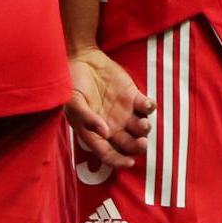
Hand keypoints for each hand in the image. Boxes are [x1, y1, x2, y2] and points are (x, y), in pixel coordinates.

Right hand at [67, 46, 152, 168]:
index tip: (129, 163)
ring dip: (145, 129)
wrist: (81, 59)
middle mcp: (112, 126)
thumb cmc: (72, 84)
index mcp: (95, 132)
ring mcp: (124, 112)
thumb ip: (87, 118)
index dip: (119, 161)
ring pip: (141, 129)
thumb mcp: (73, 102)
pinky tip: (147, 104)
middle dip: (137, 147)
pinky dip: (150, 107)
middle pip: (129, 145)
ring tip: (143, 123)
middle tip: (141, 143)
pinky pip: (146, 107)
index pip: (108, 153)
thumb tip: (105, 134)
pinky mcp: (133, 97)